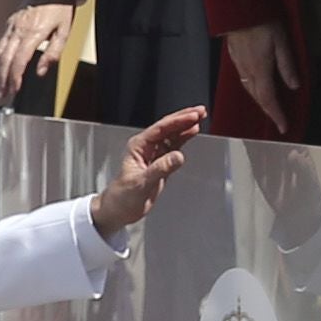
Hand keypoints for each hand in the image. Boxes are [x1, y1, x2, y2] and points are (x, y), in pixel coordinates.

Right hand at [0, 0, 74, 107]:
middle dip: (1, 79)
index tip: (15, 90)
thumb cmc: (60, 8)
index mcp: (32, 34)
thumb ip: (53, 53)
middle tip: (2, 93)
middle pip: (4, 60)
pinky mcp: (10, 23)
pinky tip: (0, 66)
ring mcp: (12, 26)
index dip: (15, 78)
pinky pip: (0, 43)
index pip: (18, 61)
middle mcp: (19, 30)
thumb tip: (41, 71)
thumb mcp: (64, 32)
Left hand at [90, 107, 209, 237]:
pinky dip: (184, 138)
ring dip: (185, 125)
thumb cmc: (123, 196)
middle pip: (167, 127)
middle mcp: (146, 147)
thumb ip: (161, 168)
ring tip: (200, 117)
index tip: (192, 116)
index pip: (161, 129)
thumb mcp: (142, 183)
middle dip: (184, 118)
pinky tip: (192, 132)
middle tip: (200, 111)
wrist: (119, 210)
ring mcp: (154, 154)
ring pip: (172, 134)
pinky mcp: (160, 162)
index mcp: (138, 146)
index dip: (177, 121)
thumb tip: (178, 157)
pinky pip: (174, 145)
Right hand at [221, 21, 301, 123]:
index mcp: (260, 69)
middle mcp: (248, 70)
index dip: (277, 115)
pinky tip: (255, 85)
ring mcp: (239, 64)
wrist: (239, 7)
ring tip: (268, 105)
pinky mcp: (235, 56)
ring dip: (259, 100)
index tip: (283, 126)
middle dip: (268, 110)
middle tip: (277, 118)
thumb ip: (287, 66)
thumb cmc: (260, 20)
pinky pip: (243, 79)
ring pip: (249, 89)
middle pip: (258, 98)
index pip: (269, 100)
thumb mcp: (282, 42)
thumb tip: (294, 85)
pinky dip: (251, 88)